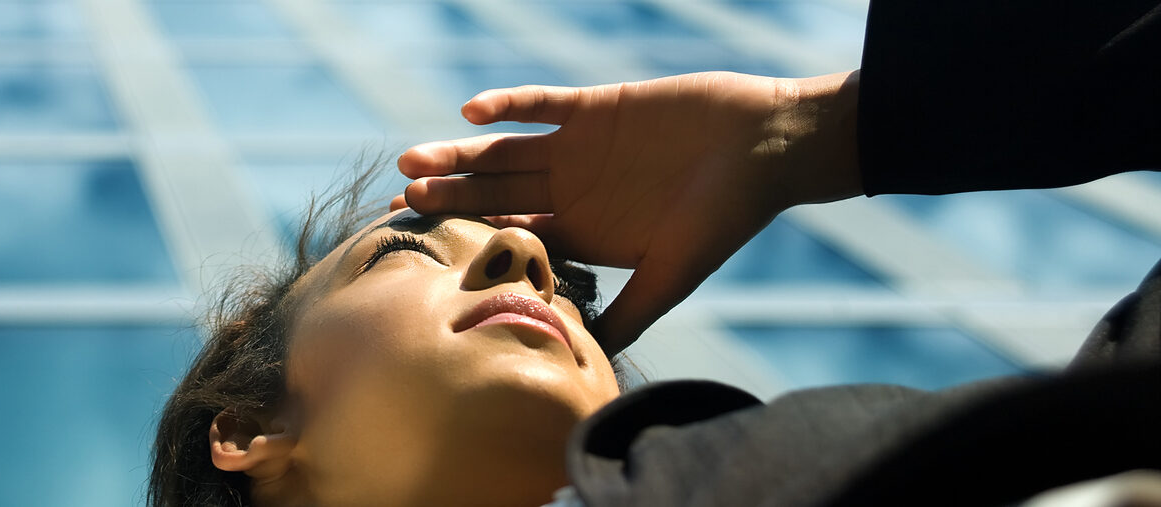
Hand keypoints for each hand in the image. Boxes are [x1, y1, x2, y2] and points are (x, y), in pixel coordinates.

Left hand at [394, 71, 862, 353]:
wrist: (765, 146)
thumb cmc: (725, 217)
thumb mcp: (673, 275)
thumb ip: (628, 314)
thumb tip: (586, 362)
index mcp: (580, 232)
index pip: (510, 239)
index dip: (467, 242)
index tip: (422, 248)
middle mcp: (569, 191)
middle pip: (494, 195)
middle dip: (449, 198)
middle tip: (403, 202)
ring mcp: (577, 148)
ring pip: (503, 151)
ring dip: (460, 155)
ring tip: (415, 160)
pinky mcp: (593, 107)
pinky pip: (540, 105)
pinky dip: (507, 105)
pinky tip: (471, 112)